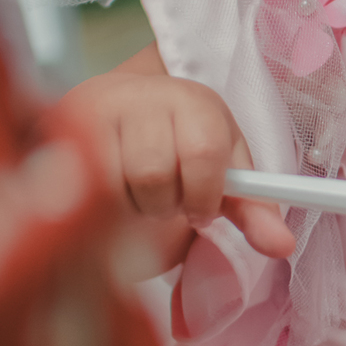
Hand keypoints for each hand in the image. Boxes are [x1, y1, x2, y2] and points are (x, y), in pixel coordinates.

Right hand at [59, 49, 294, 266]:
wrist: (120, 104)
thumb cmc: (181, 142)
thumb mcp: (225, 169)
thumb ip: (253, 209)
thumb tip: (282, 247)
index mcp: (196, 104)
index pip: (204, 154)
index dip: (202, 196)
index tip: (200, 210)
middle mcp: (147, 98)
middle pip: (154, 174)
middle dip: (163, 205)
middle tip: (166, 202)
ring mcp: (100, 110)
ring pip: (111, 184)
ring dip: (128, 206)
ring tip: (138, 194)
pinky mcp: (63, 127)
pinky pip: (77, 185)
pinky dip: (97, 204)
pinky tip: (109, 192)